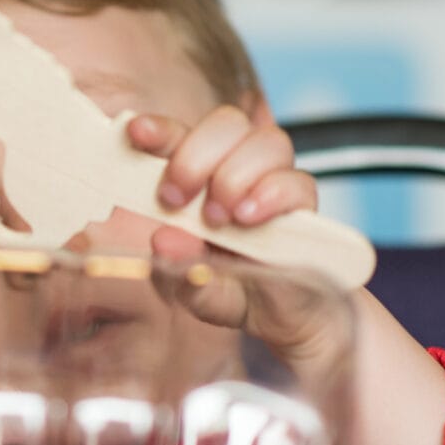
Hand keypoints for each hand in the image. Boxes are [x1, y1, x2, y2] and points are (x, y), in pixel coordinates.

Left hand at [128, 103, 349, 368]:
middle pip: (228, 123)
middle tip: (176, 197)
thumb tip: (162, 239)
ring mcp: (277, 184)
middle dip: (196, 153)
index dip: (161, 128)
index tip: (137, 131)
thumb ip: (174, 270)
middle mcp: (241, 171)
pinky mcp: (307, 209)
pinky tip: (248, 218)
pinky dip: (271, 195)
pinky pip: (298, 183)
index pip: (183, 135)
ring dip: (235, 175)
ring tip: (218, 218)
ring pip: (268, 142)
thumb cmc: (232, 291)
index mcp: (202, 178)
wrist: (283, 321)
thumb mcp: (191, 290)